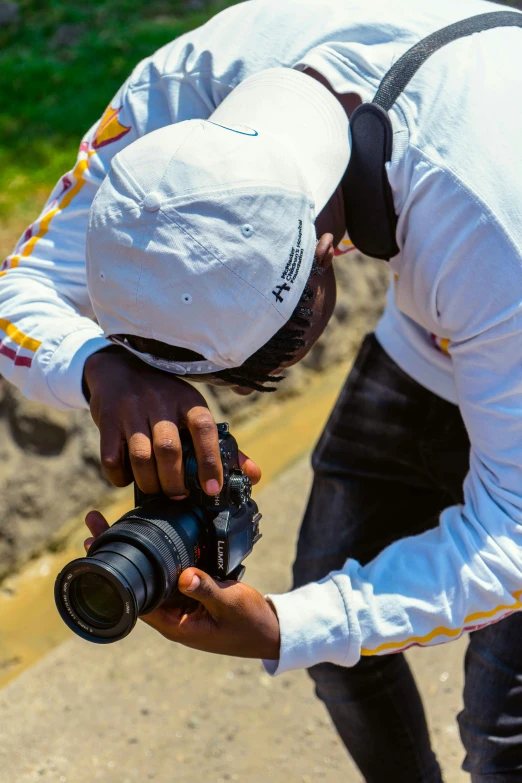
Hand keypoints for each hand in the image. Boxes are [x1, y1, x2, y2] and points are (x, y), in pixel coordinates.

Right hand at [83, 348, 260, 497]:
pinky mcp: (107, 419)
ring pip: (141, 456)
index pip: (204, 429)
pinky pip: (112, 457)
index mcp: (188, 400)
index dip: (210, 461)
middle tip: (179, 495)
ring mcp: (132, 410)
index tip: (212, 489)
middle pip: (169, 449)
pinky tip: (128, 479)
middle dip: (175, 481)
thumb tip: (253, 475)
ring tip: (156, 491)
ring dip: (150, 482)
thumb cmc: (164, 398)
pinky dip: (120, 476)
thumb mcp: (192, 410)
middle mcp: (160, 402)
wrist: (118, 368)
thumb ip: (221, 443)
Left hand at [84, 511, 279, 659]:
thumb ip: (208, 589)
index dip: (112, 572)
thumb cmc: (249, 624)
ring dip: (137, 551)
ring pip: (153, 574)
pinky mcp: (193, 592)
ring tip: (116, 522)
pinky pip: (172, 571)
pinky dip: (161, 553)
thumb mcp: (230, 604)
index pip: (132, 597)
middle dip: (117, 554)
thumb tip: (184, 575)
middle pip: (137, 581)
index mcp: (174, 623)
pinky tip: (155, 533)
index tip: (96, 546)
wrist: (270, 632)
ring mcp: (181, 602)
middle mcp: (172, 613)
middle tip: (95, 526)